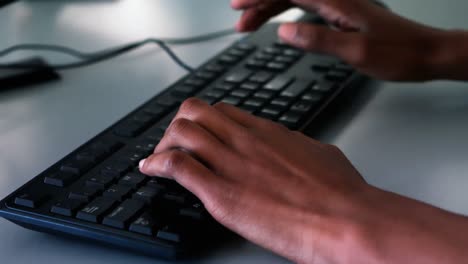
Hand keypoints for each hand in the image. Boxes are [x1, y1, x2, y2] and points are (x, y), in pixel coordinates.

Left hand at [139, 98, 375, 262]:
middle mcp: (245, 141)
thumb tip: (292, 146)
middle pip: (195, 112)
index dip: (204, 119)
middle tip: (174, 144)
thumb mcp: (320, 154)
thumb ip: (297, 147)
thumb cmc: (340, 192)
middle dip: (178, 125)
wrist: (346, 220)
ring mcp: (231, 164)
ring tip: (159, 158)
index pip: (222, 111)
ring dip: (163, 143)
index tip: (198, 132)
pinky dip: (157, 164)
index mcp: (267, 132)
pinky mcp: (221, 194)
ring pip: (180, 132)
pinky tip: (152, 170)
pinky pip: (177, 167)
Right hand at [231, 0, 451, 80]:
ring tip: (248, 26)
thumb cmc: (398, 53)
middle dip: (259, 4)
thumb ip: (318, 40)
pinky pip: (305, 9)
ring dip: (269, 10)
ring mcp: (337, 6)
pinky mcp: (340, 16)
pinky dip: (286, 15)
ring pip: (294, 0)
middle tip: (239, 22)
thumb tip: (284, 32)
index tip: (238, 5)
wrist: (425, 54)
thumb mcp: (356, 51)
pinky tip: (277, 24)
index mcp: (337, 2)